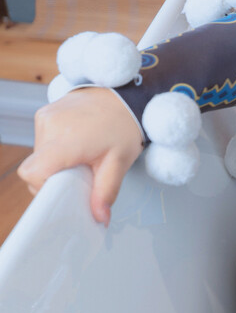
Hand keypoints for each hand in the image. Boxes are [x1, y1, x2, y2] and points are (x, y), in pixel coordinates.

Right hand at [17, 86, 144, 226]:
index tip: (62, 189)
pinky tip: (75, 144)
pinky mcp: (44, 113)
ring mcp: (45, 116)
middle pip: (35, 167)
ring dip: (55, 162)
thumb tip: (100, 218)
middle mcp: (50, 125)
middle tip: (79, 173)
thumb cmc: (124, 126)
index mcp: (67, 139)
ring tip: (80, 156)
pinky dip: (55, 148)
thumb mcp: (120, 163)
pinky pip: (42, 141)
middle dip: (54, 176)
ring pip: (38, 155)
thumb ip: (106, 192)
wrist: (125, 95)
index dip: (43, 187)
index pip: (33, 172)